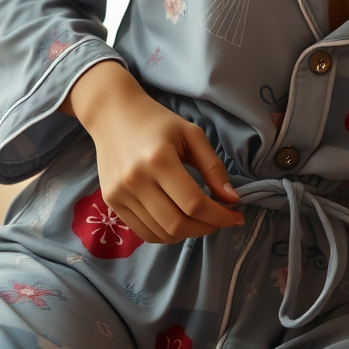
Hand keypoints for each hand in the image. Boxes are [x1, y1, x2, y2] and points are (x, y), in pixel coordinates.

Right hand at [63, 61, 242, 243]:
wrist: (113, 115)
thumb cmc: (157, 121)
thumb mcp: (191, 134)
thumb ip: (213, 167)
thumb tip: (232, 199)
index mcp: (159, 160)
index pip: (194, 203)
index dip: (220, 216)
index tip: (236, 216)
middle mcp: (136, 180)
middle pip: (177, 224)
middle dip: (207, 228)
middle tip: (221, 221)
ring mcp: (120, 194)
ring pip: (161, 233)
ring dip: (188, 234)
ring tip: (202, 221)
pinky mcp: (111, 201)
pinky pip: (143, 232)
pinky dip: (166, 234)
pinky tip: (180, 222)